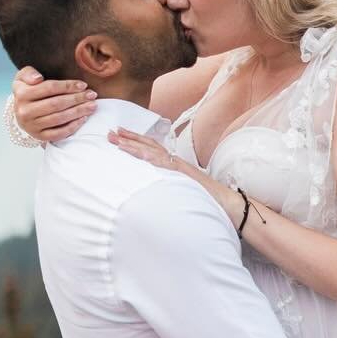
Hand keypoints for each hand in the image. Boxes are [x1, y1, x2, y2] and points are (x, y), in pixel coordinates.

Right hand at [13, 66, 95, 141]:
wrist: (20, 111)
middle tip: (92, 95)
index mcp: (21, 94)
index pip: (49, 88)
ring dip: (78, 112)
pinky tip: (84, 118)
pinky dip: (73, 126)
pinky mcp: (39, 137)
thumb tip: (38, 79)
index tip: (83, 85)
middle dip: (76, 99)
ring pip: (59, 118)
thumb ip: (29, 73)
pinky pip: (59, 133)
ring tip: (92, 106)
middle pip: (56, 104)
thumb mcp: (23, 77)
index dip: (68, 86)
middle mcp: (25, 112)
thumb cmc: (27, 91)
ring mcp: (32, 126)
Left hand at [107, 128, 244, 226]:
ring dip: (133, 145)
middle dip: (129, 138)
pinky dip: (149, 157)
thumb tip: (153, 192)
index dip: (135, 142)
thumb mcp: (181, 192)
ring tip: (116, 140)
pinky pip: (163, 163)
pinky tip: (136, 153)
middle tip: (110, 133)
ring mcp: (179, 167)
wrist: (226, 204)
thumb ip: (168, 187)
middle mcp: (175, 162)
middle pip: (150, 145)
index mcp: (174, 166)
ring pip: (153, 151)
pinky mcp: (183, 174)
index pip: (152, 149)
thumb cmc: (205, 201)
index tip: (119, 137)